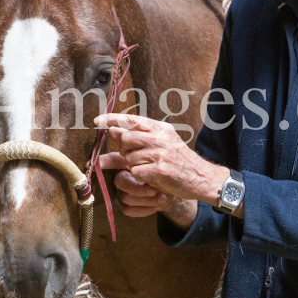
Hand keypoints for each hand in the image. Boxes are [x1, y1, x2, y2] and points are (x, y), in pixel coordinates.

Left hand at [95, 113, 228, 205]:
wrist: (201, 177)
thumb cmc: (178, 161)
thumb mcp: (161, 144)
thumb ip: (137, 138)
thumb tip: (112, 131)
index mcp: (160, 128)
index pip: (131, 119)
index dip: (112, 119)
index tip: (97, 120)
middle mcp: (160, 137)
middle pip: (126, 139)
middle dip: (125, 151)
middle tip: (136, 159)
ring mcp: (161, 153)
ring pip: (129, 158)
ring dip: (133, 167)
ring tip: (148, 170)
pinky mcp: (160, 170)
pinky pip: (136, 172)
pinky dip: (139, 178)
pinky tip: (150, 178)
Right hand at [99, 153, 175, 217]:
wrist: (173, 190)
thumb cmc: (162, 172)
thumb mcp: (157, 160)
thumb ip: (143, 148)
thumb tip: (124, 132)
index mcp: (127, 164)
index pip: (112, 160)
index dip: (103, 161)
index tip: (97, 162)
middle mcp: (121, 177)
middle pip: (120, 181)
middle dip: (138, 188)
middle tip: (154, 190)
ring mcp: (122, 192)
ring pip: (126, 197)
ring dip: (146, 200)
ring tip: (162, 197)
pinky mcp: (126, 206)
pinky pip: (129, 210)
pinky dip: (145, 209)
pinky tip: (158, 205)